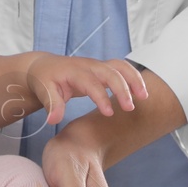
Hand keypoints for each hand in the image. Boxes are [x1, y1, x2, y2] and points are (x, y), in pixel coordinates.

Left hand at [25, 54, 147, 123]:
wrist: (45, 66)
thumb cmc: (44, 80)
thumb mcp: (43, 91)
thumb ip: (51, 104)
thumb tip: (54, 120)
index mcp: (73, 71)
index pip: (91, 83)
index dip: (101, 97)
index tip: (109, 113)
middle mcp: (88, 66)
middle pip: (110, 72)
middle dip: (122, 89)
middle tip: (130, 109)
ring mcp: (97, 65)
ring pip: (120, 66)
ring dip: (134, 79)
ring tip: (144, 97)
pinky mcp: (102, 69)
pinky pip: (121, 69)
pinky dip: (133, 77)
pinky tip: (140, 93)